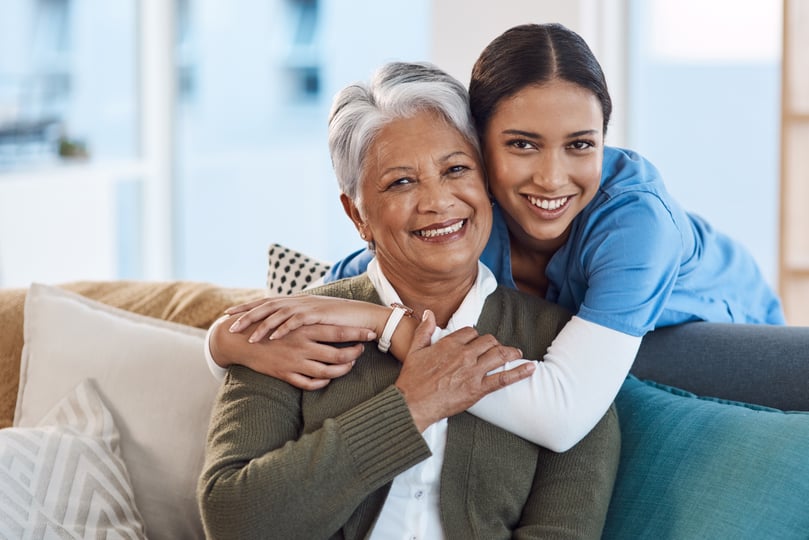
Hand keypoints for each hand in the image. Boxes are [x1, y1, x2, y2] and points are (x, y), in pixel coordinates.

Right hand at [212, 320, 375, 389]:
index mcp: (305, 328)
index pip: (339, 332)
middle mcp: (303, 345)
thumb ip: (309, 316)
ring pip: (327, 373)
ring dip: (342, 371)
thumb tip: (328, 312)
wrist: (241, 339)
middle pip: (338, 355)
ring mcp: (294, 362)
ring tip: (348, 366)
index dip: (358, 334)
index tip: (372, 334)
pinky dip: (322, 383)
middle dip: (354, 355)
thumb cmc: (269, 325)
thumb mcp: (290, 316)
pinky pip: (309, 384)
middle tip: (361, 352)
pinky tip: (328, 379)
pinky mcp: (285, 374)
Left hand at [225, 296, 385, 342]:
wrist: (361, 316)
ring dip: (261, 326)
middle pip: (266, 305)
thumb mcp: (314, 318)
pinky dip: (282, 329)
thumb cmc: (339, 320)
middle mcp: (298, 301)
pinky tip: (271, 338)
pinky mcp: (316, 315)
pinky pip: (295, 322)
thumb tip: (283, 324)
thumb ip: (298, 318)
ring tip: (247, 337)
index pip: (266, 302)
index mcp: (295, 301)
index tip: (230, 314)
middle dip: (246, 315)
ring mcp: (306, 306)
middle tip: (229, 324)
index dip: (247, 307)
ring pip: (277, 314)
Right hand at [395, 310, 532, 430]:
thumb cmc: (412, 379)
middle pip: (488, 341)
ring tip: (517, 354)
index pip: (471, 332)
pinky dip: (519, 372)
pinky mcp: (478, 388)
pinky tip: (530, 369)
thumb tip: (429, 313)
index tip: (476, 342)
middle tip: (497, 349)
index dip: (475, 336)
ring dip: (511, 353)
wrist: (413, 403)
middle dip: (494, 343)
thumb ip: (424, 330)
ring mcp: (473, 371)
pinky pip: (503, 378)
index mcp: (449, 343)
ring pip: (499, 355)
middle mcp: (464, 354)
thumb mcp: (414, 350)